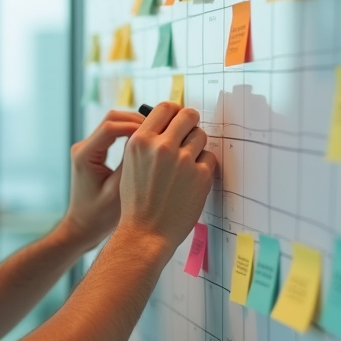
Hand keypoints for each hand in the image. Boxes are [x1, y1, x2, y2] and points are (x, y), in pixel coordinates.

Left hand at [58, 110, 145, 250]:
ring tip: (159, 133)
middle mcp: (84, 147)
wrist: (83, 227)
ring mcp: (89, 148)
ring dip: (136, 126)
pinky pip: (115, 134)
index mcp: (85, 155)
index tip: (157, 131)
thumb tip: (150, 144)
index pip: (110, 127)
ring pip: (114, 123)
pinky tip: (149, 142)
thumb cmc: (98, 217)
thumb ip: (131, 166)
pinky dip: (132, 134)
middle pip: (112, 119)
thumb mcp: (118, 192)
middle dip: (138, 120)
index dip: (135, 126)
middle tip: (162, 127)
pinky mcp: (96, 153)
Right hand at [115, 102, 217, 263]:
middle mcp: (162, 147)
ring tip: (186, 163)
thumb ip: (147, 142)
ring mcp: (183, 161)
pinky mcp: (201, 175)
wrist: (146, 232)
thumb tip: (168, 122)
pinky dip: (203, 166)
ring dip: (196, 146)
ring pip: (201, 136)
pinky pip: (209, 158)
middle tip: (189, 133)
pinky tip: (191, 180)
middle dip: (190, 122)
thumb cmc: (137, 201)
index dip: (174, 111)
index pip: (165, 108)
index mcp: (140, 141)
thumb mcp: (131, 164)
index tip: (177, 118)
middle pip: (188, 115)